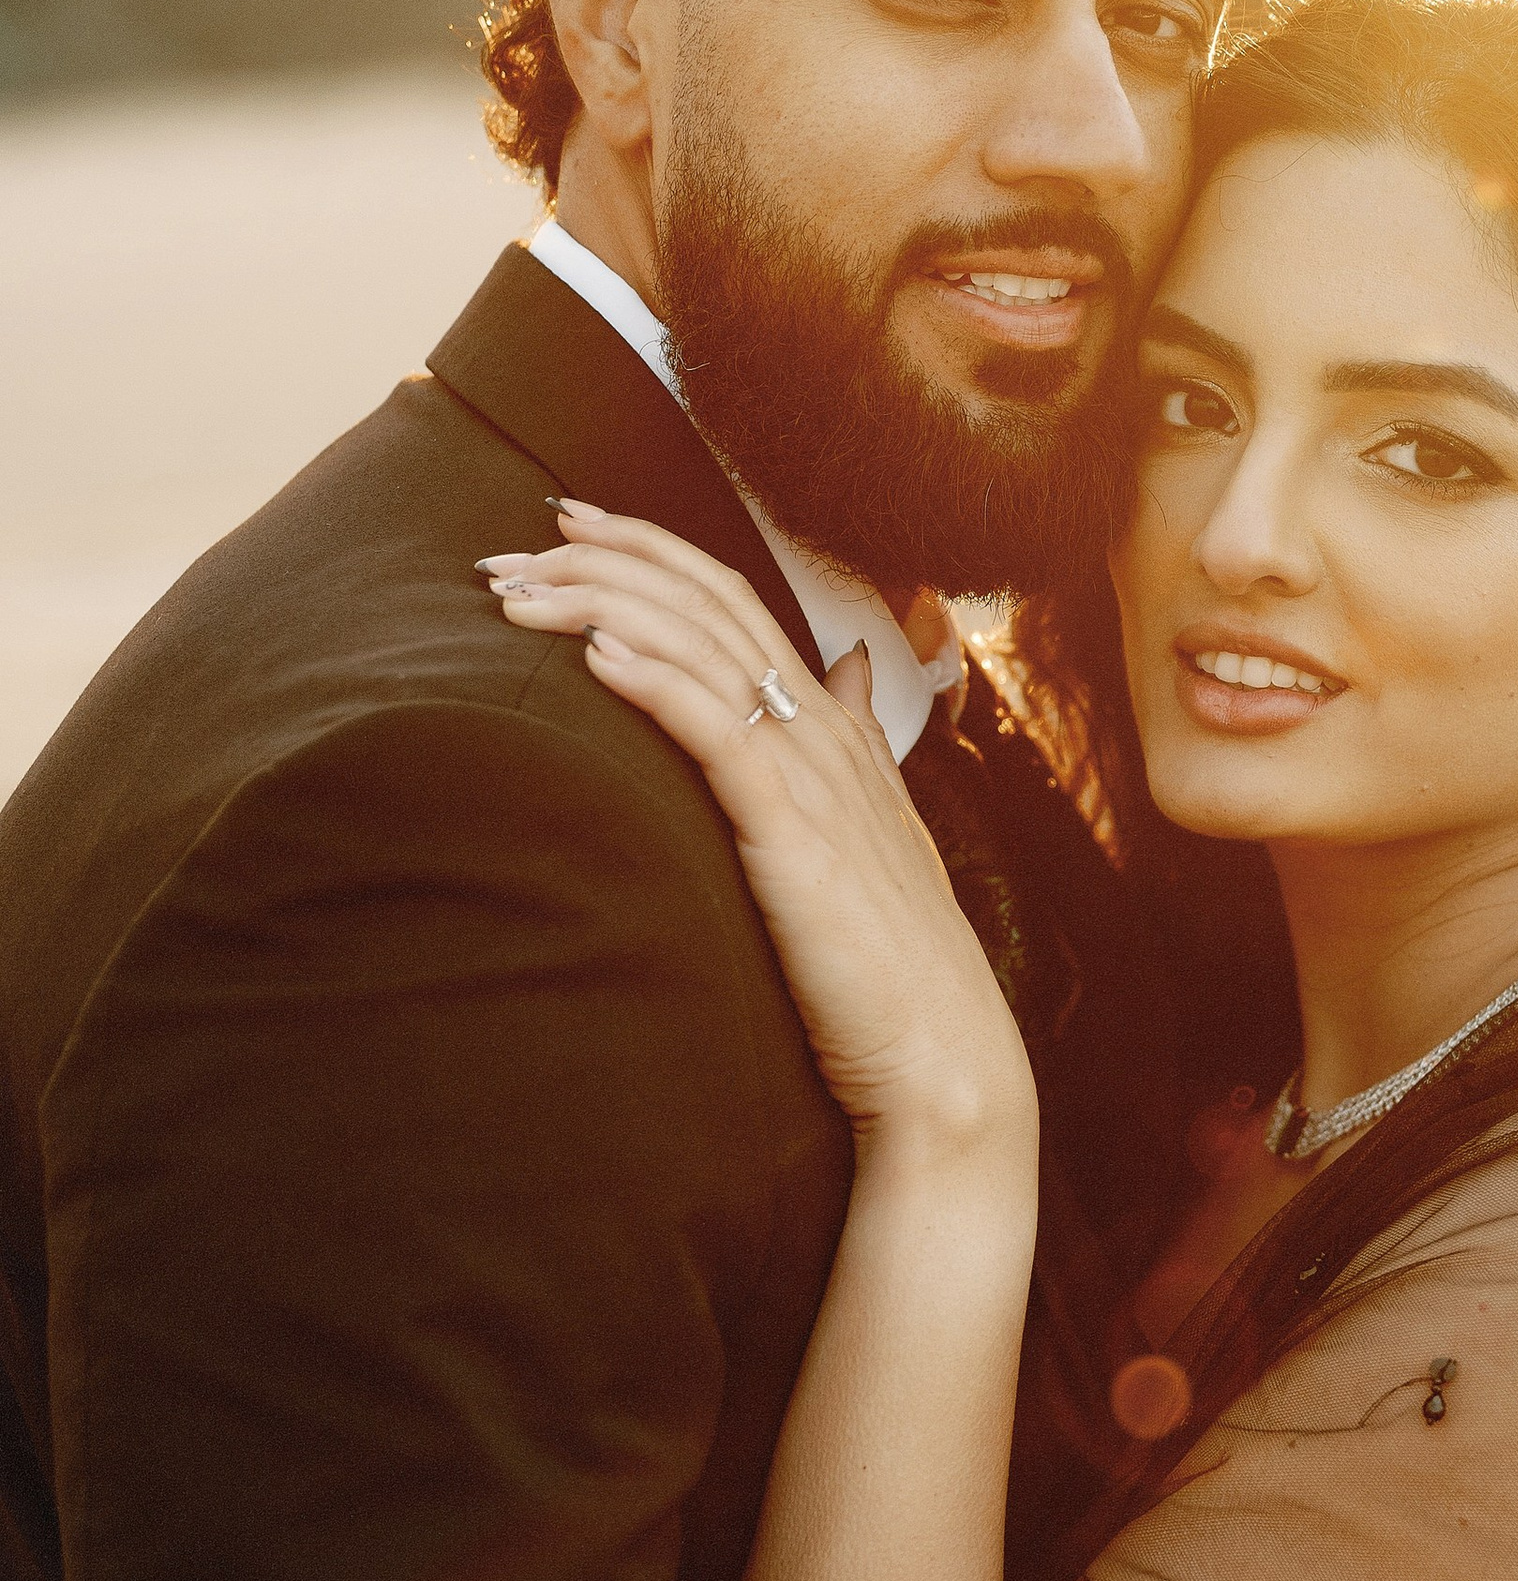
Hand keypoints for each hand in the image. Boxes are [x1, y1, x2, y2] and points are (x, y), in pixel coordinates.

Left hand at [480, 505, 1035, 1154]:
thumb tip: (848, 663)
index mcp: (832, 728)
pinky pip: (719, 734)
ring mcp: (813, 779)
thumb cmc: (891, 960)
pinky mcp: (794, 837)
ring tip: (521, 594)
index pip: (735, 600)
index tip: (570, 524)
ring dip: (603, 608)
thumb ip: (853, 737)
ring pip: (702, 652)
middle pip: (708, 605)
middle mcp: (823, 733)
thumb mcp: (871, 828)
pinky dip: (658, 683)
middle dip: (606, 561)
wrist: (940, 1056)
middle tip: (514, 550)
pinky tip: (597, 655)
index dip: (651, 549)